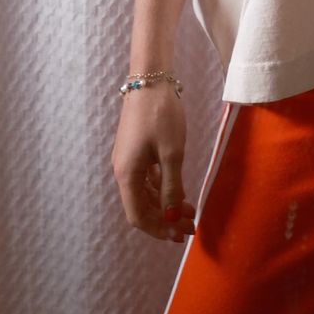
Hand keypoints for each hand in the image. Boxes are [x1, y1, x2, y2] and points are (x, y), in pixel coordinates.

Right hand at [112, 86, 195, 243]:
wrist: (150, 80)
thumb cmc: (161, 115)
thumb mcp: (172, 153)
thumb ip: (171, 187)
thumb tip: (171, 216)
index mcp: (127, 175)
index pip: (138, 216)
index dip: (159, 229)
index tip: (181, 234)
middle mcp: (123, 171)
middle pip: (141, 207)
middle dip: (166, 219)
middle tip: (191, 225)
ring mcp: (128, 161)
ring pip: (145, 194)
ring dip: (165, 205)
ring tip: (190, 210)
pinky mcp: (135, 151)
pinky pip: (146, 179)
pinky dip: (162, 189)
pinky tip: (179, 191)